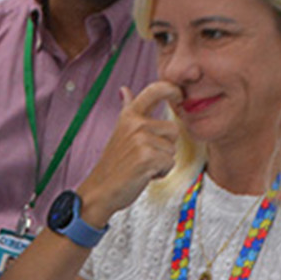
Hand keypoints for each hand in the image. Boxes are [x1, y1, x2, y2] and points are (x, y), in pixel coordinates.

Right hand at [77, 81, 181, 219]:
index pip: (155, 90)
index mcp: (129, 115)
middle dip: (166, 147)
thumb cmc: (114, 164)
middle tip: (146, 156)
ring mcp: (141, 139)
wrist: (101, 190)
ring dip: (163, 162)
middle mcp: (135, 124)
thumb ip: (128, 109)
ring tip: (143, 166)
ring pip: (172, 149)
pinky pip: (170, 163)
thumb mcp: (120, 131)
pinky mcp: (147, 157)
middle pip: (173, 130)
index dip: (172, 89)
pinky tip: (145, 174)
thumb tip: (124, 90)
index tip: (179, 95)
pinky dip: (161, 173)